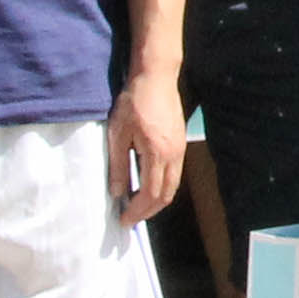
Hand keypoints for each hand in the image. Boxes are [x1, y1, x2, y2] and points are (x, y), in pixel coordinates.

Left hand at [107, 68, 186, 224]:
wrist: (156, 77)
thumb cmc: (134, 102)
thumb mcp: (118, 134)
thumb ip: (118, 166)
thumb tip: (117, 193)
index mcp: (158, 154)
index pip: (150, 194)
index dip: (137, 211)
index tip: (123, 220)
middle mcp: (174, 155)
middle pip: (166, 195)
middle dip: (149, 211)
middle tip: (130, 218)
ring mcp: (180, 149)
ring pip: (173, 186)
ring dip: (157, 200)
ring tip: (137, 205)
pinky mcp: (180, 143)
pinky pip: (175, 174)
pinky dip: (162, 187)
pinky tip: (147, 184)